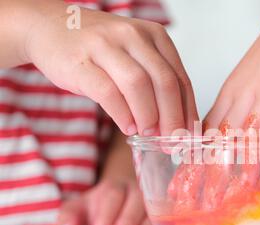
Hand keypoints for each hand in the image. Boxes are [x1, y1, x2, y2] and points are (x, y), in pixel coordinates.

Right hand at [24, 0, 197, 135]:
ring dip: (148, 116)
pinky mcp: (80, 61)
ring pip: (138, 85)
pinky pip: (107, 92)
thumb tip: (176, 125)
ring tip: (148, 134)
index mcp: (154, 36)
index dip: (188, 111)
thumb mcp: (135, 56)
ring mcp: (105, 45)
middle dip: (173, 118)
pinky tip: (128, 127)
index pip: (181, 78)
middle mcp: (133, 35)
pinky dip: (122, 115)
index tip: (189, 136)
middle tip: (172, 142)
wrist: (49, 27)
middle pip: (165, 82)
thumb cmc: (99, 49)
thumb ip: (156, 83)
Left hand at [57, 179, 154, 224]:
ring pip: (152, 207)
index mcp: (114, 188)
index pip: (112, 195)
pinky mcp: (163, 213)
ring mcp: (152, 201)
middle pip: (134, 199)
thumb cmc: (100, 208)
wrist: (124, 198)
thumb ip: (69, 217)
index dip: (106, 214)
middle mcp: (136, 191)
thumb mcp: (81, 209)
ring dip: (144, 224)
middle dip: (126, 219)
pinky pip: (165, 216)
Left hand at [167, 1, 259, 211]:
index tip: (184, 184)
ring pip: (227, 143)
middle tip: (184, 200)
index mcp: (232, 101)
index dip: (196, 161)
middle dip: (196, 174)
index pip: (206, 136)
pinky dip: (251, 159)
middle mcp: (233, 102)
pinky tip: (246, 183)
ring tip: (209, 202)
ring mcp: (248, 100)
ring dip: (218, 174)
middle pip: (209, 144)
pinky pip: (256, 134)